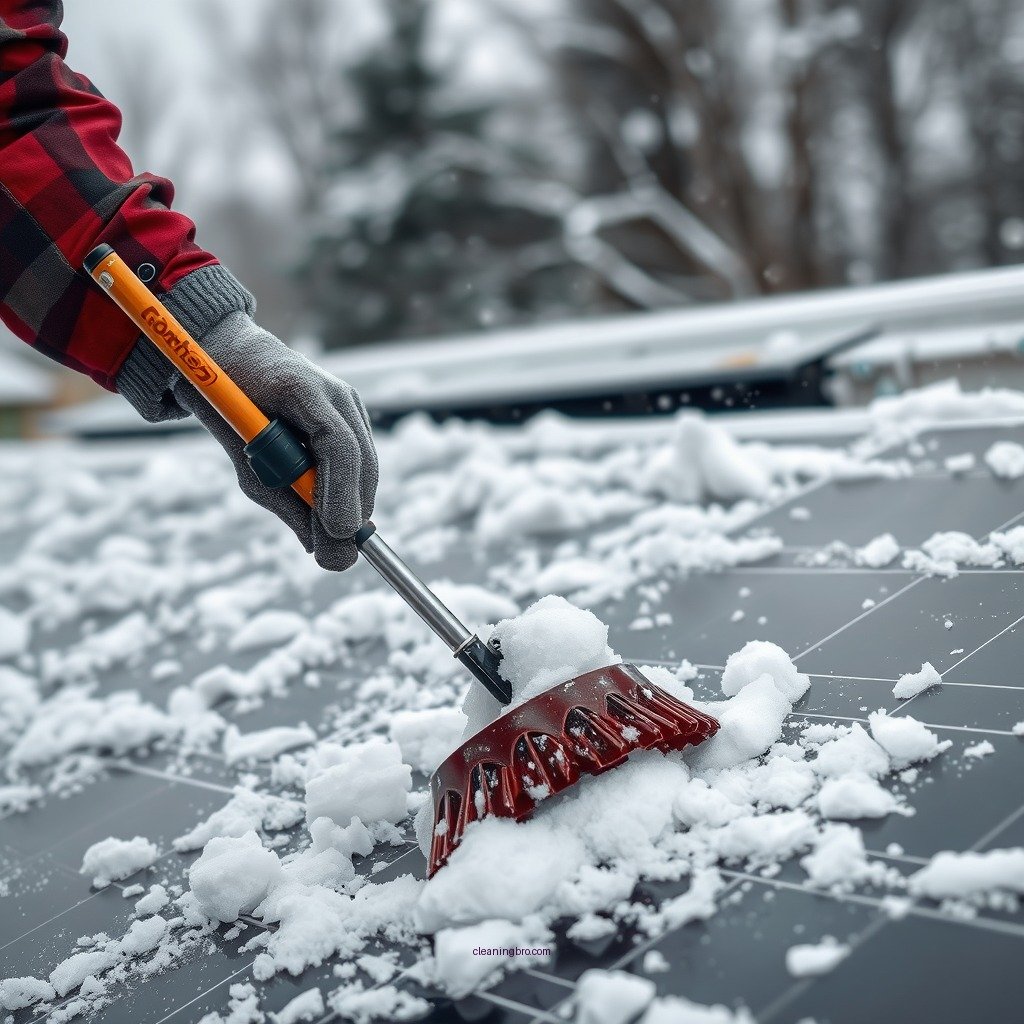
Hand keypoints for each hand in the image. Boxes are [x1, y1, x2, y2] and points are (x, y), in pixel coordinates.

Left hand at [170, 312, 376, 569]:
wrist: (230, 352)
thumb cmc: (226, 400)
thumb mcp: (241, 453)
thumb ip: (281, 496)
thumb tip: (317, 545)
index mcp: (300, 388)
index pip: (337, 444)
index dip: (339, 492)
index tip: (335, 533)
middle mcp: (336, 393)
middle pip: (361, 460)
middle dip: (353, 513)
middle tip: (336, 561)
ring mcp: (349, 402)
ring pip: (365, 466)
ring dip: (352, 505)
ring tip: (331, 543)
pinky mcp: (352, 415)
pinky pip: (359, 462)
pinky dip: (348, 491)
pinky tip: (333, 514)